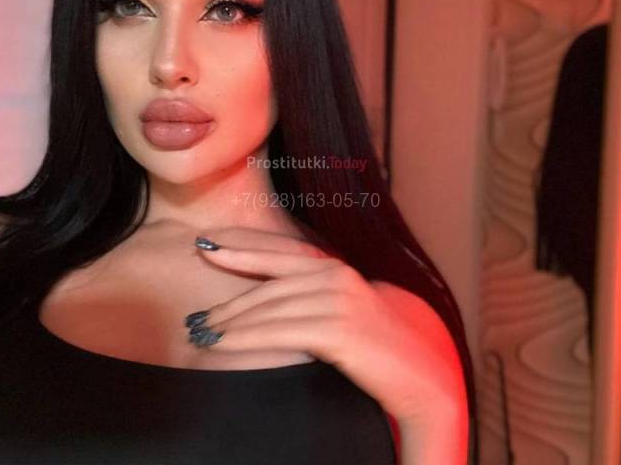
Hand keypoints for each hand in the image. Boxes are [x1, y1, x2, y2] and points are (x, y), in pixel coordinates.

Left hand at [187, 227, 465, 423]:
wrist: (426, 377)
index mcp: (339, 268)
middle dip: (227, 295)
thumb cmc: (385, 348)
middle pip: (268, 282)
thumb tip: (280, 300)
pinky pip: (278, 332)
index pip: (281, 252)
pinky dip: (244, 338)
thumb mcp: (350, 310)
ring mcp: (339, 301)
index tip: (207, 244)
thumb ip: (317, 297)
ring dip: (229, 321)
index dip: (242, 246)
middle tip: (194, 311)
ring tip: (201, 333)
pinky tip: (220, 344)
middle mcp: (337, 277)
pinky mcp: (339, 331)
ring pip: (269, 307)